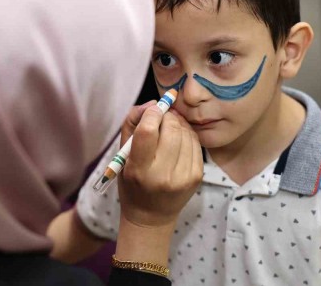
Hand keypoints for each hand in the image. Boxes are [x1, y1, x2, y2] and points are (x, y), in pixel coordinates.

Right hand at [117, 101, 202, 228]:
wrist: (152, 217)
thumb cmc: (132, 183)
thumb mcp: (122, 156)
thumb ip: (132, 124)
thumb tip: (153, 104)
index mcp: (139, 170)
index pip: (148, 132)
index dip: (151, 114)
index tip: (152, 111)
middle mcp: (163, 175)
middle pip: (171, 129)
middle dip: (167, 116)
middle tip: (162, 117)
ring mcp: (183, 177)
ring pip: (186, 133)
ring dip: (178, 123)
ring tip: (170, 127)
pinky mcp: (197, 176)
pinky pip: (196, 143)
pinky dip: (188, 134)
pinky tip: (179, 138)